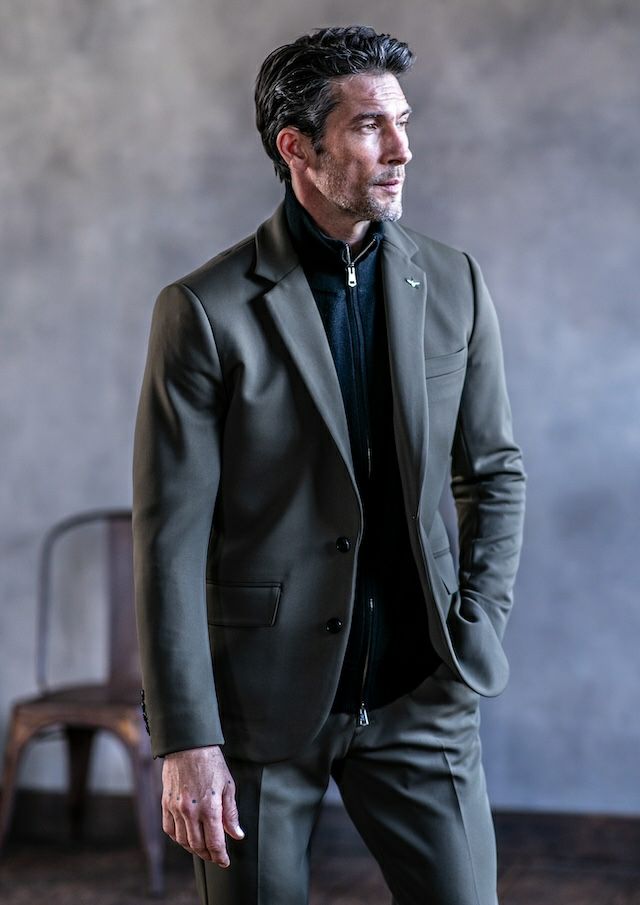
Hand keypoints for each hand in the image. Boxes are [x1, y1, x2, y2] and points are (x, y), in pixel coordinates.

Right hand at [161, 744, 244, 866]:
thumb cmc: (211, 763)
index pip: (215, 842)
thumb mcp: (228, 786)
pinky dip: (178, 838)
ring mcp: (176, 809)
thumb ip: (231, 813)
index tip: (225, 861)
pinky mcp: (166, 804)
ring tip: (202, 849)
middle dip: (208, 855)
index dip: (220, 856)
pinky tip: (186, 837)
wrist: (188, 746)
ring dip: (193, 849)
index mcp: (209, 807)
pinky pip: (169, 829)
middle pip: (198, 845)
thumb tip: (237, 834)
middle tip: (215, 856)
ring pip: (183, 841)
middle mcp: (191, 811)